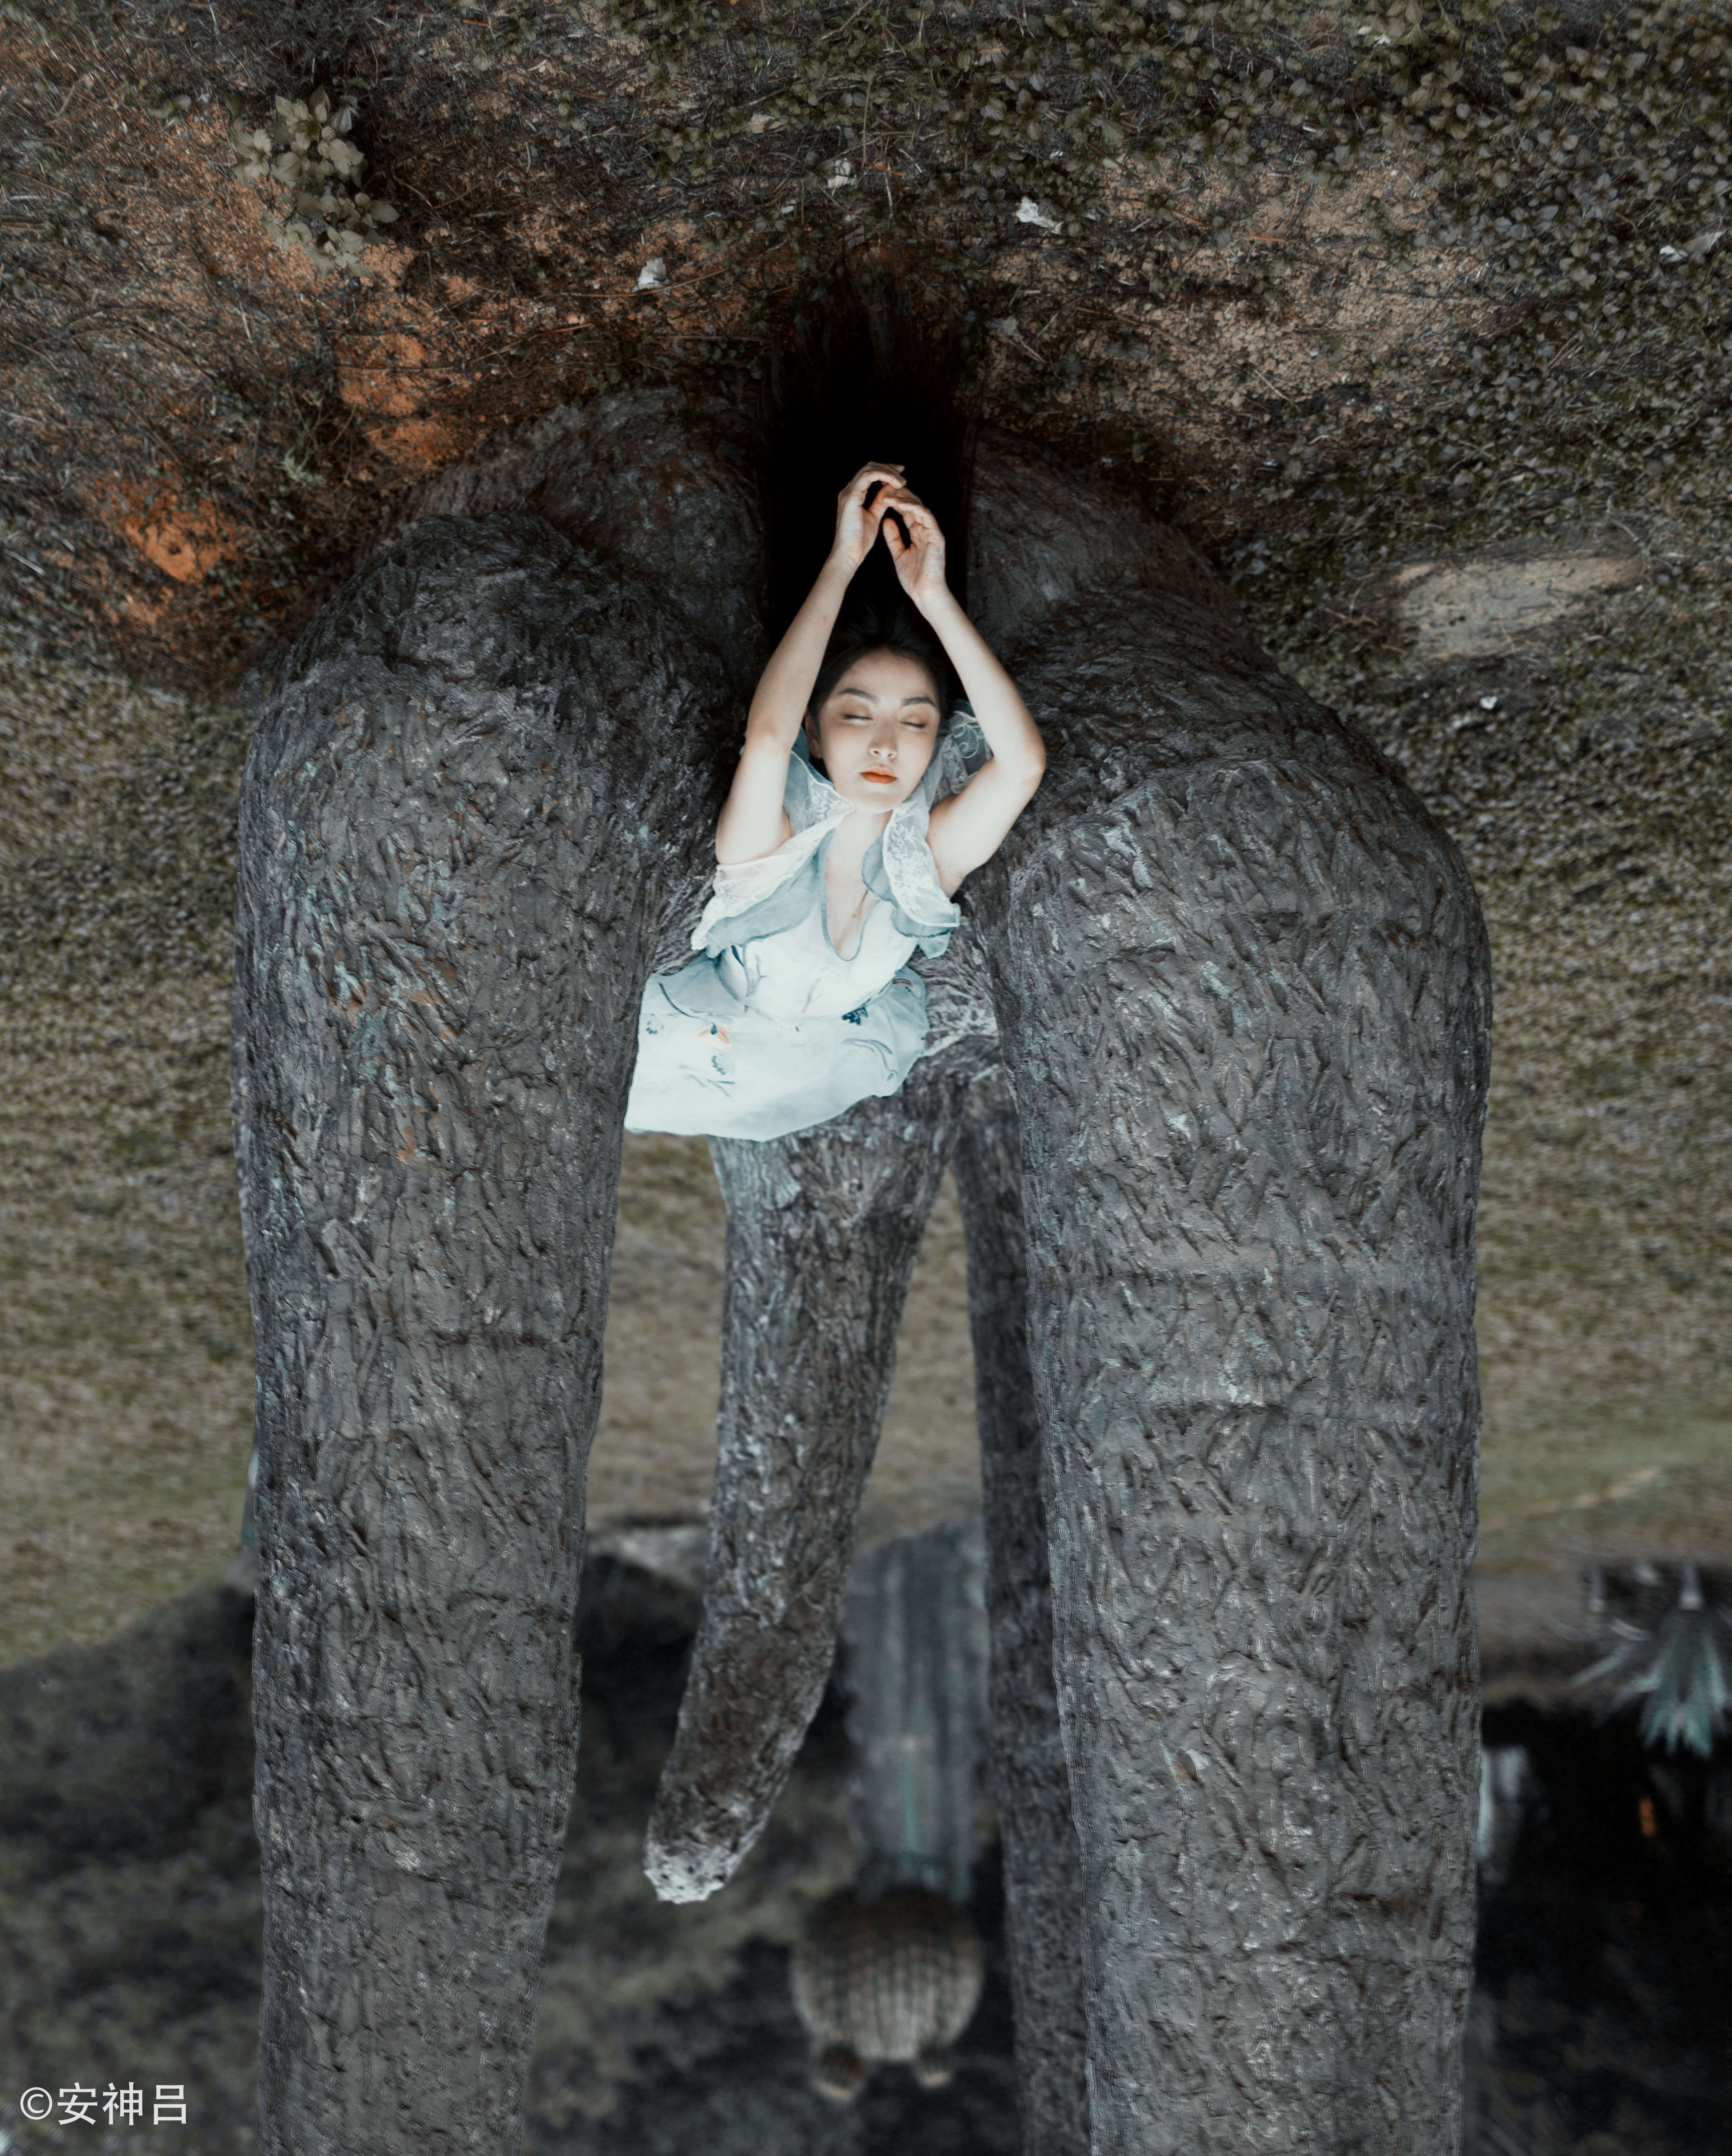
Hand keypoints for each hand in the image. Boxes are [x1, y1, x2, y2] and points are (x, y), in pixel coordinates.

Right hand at [827, 461, 906, 575]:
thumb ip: (879, 503)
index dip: (885, 471)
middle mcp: (849, 491)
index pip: (869, 474)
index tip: (900, 476)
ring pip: (870, 468)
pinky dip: (885, 476)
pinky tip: (896, 484)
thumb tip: (889, 491)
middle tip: (903, 473)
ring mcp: (849, 492)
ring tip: (901, 482)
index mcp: (853, 495)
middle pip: (869, 467)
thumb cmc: (859, 542)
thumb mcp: (873, 517)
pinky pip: (870, 476)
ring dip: (888, 472)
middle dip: (888, 468)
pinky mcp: (852, 496)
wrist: (849, 554)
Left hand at [879, 486, 948, 611]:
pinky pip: (925, 516)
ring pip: (919, 506)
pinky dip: (912, 507)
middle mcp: (926, 529)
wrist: (925, 593)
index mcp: (918, 532)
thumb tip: (886, 520)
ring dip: (903, 498)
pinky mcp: (937, 536)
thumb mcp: (898, 553)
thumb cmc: (913, 578)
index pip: (906, 510)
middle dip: (898, 494)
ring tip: (888, 493)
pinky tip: (899, 503)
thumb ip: (893, 537)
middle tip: (883, 486)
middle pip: (913, 504)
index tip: (879, 494)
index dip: (894, 500)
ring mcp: (932, 531)